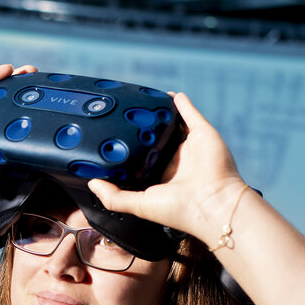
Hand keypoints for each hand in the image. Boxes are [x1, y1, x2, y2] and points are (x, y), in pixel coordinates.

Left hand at [86, 91, 247, 241]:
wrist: (211, 203)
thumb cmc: (177, 209)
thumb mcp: (138, 205)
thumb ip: (114, 196)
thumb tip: (92, 183)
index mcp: (162, 175)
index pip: (145, 157)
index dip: (131, 147)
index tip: (115, 138)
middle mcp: (177, 160)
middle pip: (159, 138)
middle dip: (147, 128)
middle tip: (128, 116)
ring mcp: (191, 146)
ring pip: (175, 124)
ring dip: (163, 113)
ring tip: (148, 102)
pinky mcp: (203, 133)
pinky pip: (191, 114)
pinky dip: (182, 104)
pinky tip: (170, 95)